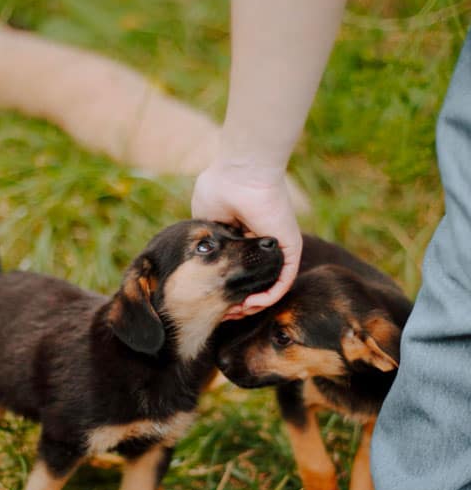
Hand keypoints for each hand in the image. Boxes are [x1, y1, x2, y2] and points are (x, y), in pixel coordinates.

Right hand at [191, 164, 301, 317]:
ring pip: (270, 286)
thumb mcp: (205, 218)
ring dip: (254, 304)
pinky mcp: (290, 248)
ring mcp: (278, 248)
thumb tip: (200, 259)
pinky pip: (284, 281)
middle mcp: (263, 245)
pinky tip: (251, 304)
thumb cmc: (221, 188)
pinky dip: (269, 296)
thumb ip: (206, 239)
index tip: (214, 304)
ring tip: (236, 313)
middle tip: (225, 316)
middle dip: (240, 303)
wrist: (241, 174)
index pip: (239, 272)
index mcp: (245, 237)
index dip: (226, 289)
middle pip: (256, 283)